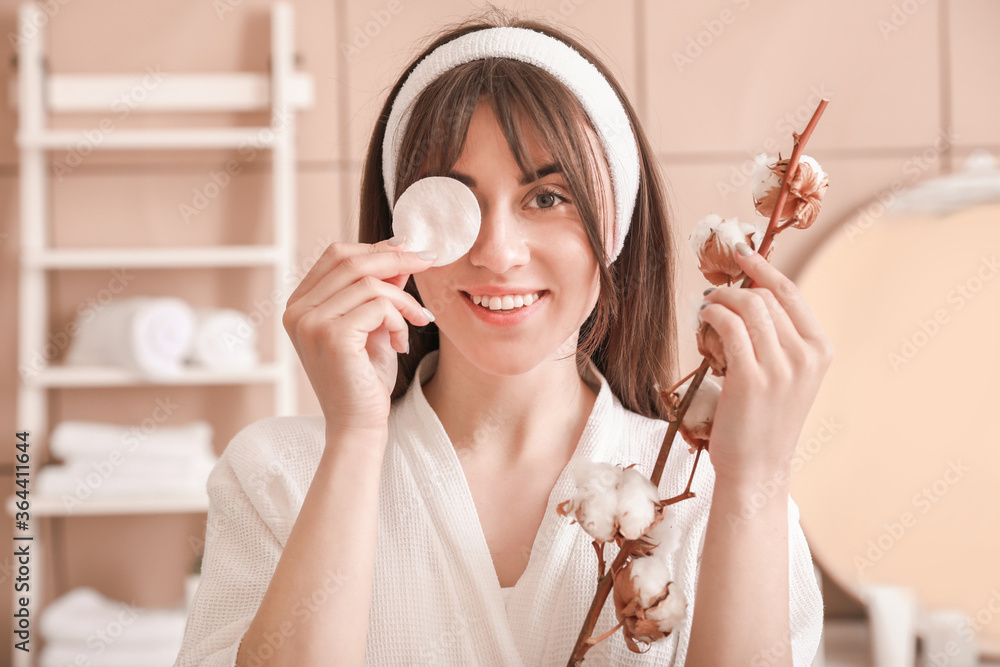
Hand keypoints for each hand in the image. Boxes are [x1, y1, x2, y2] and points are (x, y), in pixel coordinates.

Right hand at [282, 238, 435, 437]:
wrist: (359, 425)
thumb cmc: (365, 379)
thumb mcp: (372, 325)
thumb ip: (379, 290)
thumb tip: (401, 253)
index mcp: (300, 305)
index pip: (336, 255)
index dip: (375, 247)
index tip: (409, 249)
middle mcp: (297, 311)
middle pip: (352, 261)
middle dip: (396, 259)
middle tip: (428, 261)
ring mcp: (310, 323)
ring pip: (370, 283)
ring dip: (404, 300)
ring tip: (418, 320)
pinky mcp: (332, 336)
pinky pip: (379, 306)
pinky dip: (399, 320)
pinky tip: (402, 343)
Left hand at [697, 243, 833, 484]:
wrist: (757, 469)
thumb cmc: (764, 422)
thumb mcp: (787, 377)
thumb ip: (779, 340)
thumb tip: (750, 296)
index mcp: (820, 351)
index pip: (791, 293)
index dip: (763, 268)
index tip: (742, 253)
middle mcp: (806, 356)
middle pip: (765, 297)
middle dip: (735, 287)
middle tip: (714, 292)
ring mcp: (781, 368)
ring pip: (748, 307)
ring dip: (720, 298)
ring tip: (707, 306)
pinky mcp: (751, 379)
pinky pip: (729, 326)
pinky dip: (713, 313)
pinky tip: (703, 317)